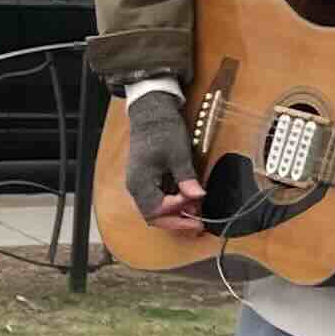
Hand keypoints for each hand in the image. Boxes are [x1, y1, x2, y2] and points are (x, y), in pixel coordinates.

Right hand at [125, 95, 205, 234]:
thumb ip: (186, 178)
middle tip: (198, 224)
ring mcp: (140, 184)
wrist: (152, 112)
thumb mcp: (178, 153)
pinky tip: (188, 202)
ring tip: (196, 214)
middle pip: (154, 216)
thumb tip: (197, 196)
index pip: (157, 210)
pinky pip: (157, 200)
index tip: (197, 203)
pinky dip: (173, 204)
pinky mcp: (147, 180)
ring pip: (156, 210)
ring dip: (176, 214)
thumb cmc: (162, 129)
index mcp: (139, 182)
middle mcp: (136, 187)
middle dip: (176, 221)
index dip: (178, 211)